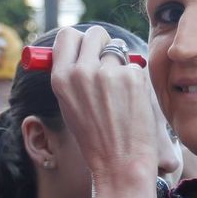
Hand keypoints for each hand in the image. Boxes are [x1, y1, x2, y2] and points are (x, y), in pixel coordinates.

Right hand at [49, 26, 160, 197]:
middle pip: (95, 33)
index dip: (80, 40)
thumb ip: (72, 76)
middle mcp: (81, 72)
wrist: (120, 164)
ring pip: (118, 49)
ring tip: (120, 94)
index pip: (67, 35)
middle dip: (105, 44)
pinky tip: (132, 103)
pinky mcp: (132, 77)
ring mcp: (107, 73)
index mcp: (60, 78)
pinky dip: (136, 80)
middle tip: (110, 65)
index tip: (88, 49)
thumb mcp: (70, 105)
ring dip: (121, 64)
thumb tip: (81, 47)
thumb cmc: (96, 138)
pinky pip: (135, 66)